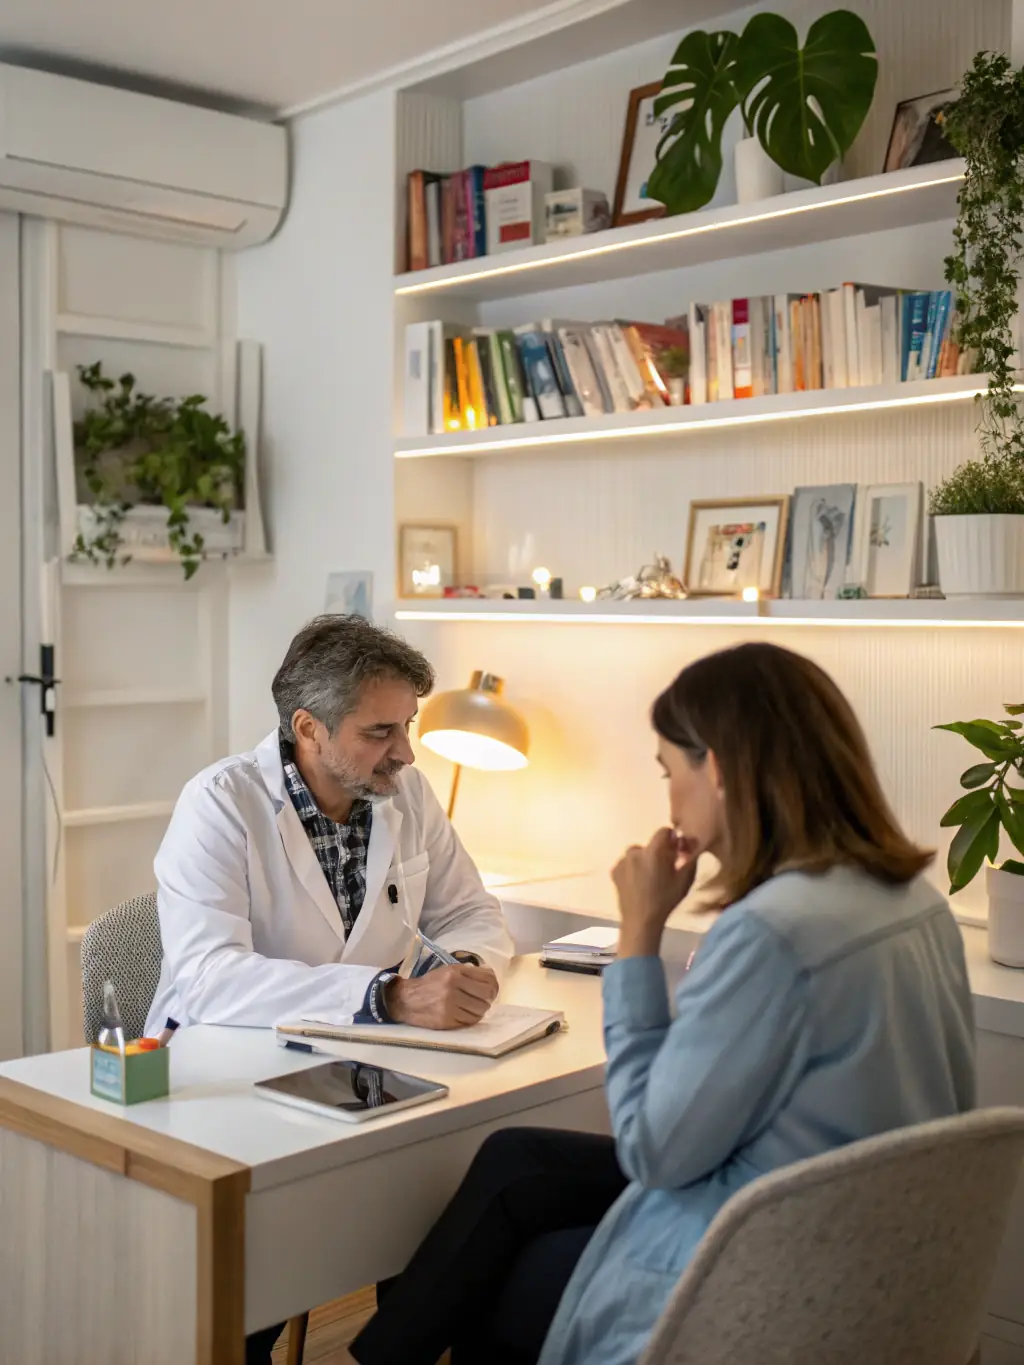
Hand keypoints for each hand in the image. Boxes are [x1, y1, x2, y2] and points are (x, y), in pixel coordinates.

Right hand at [384, 964, 498, 1029]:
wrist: (405, 1000)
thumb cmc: (430, 984)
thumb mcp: (448, 971)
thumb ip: (469, 973)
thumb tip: (490, 977)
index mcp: (454, 973)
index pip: (487, 980)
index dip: (494, 985)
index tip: (492, 988)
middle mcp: (453, 988)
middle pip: (486, 997)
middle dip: (488, 998)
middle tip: (484, 999)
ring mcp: (450, 1006)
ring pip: (480, 1011)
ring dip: (480, 1010)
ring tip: (474, 1006)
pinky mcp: (447, 1020)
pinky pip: (469, 1021)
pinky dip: (471, 1018)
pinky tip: (466, 1013)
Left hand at [612, 828, 698, 956]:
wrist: (641, 920)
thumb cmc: (666, 900)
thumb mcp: (685, 880)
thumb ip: (689, 858)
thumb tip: (689, 844)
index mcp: (653, 851)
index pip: (663, 831)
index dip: (671, 839)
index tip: (675, 851)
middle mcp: (635, 852)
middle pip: (650, 844)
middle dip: (657, 852)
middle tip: (663, 870)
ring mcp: (622, 861)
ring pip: (637, 854)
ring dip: (643, 861)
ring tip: (649, 879)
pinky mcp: (614, 871)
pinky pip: (626, 864)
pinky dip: (632, 869)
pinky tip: (638, 884)